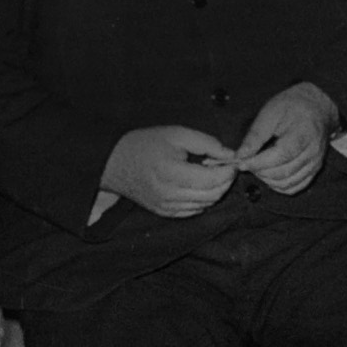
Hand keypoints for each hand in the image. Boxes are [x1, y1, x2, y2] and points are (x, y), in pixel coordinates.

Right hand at [103, 124, 237, 216]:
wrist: (114, 163)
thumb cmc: (145, 144)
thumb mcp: (176, 134)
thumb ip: (206, 143)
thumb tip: (230, 154)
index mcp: (171, 172)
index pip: (212, 180)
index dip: (228, 171)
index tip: (232, 162)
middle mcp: (169, 194)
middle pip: (212, 195)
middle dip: (226, 182)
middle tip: (226, 167)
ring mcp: (166, 206)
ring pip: (205, 205)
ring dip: (216, 191)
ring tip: (212, 174)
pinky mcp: (164, 212)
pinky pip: (193, 211)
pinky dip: (203, 200)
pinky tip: (199, 186)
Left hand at [234, 81, 337, 193]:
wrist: (317, 108)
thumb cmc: (292, 107)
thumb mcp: (270, 112)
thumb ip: (255, 135)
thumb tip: (240, 155)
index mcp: (303, 134)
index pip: (281, 155)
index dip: (259, 162)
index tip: (241, 162)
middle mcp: (313, 152)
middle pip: (283, 172)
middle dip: (259, 171)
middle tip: (246, 162)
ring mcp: (315, 163)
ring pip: (288, 183)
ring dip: (267, 180)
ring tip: (256, 167)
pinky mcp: (314, 170)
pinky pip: (295, 187)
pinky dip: (279, 186)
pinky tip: (269, 175)